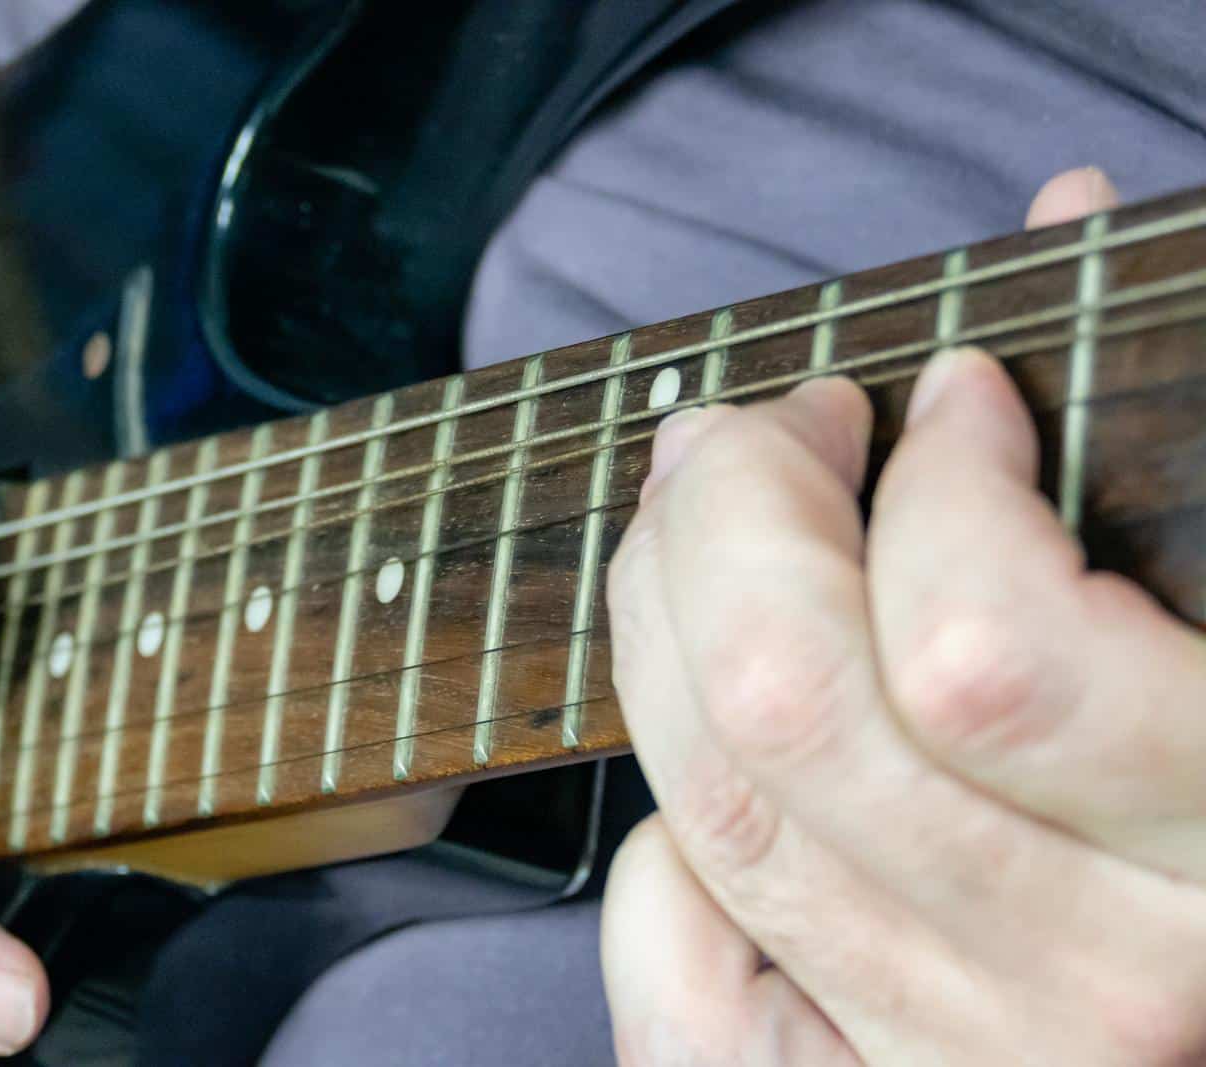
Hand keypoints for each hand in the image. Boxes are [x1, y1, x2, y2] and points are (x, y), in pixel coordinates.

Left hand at [601, 170, 1205, 1063]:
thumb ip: (1166, 449)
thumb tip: (1055, 215)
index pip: (978, 650)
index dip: (936, 480)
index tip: (948, 400)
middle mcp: (1086, 993)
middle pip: (782, 705)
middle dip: (729, 505)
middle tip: (757, 429)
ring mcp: (942, 1065)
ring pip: (704, 804)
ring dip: (665, 619)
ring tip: (709, 536)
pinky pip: (665, 941)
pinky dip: (660, 831)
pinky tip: (729, 768)